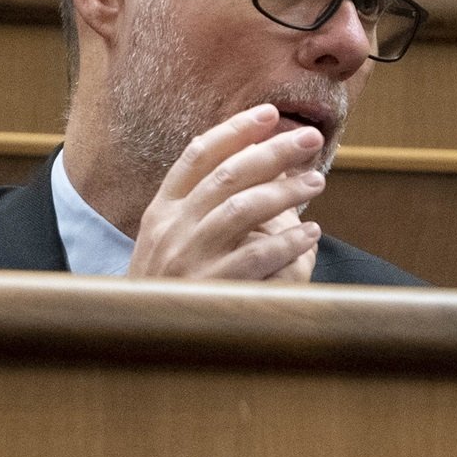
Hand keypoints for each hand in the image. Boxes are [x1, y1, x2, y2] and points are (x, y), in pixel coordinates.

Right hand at [127, 104, 327, 281]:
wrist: (140, 343)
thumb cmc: (167, 288)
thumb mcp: (167, 243)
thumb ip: (198, 207)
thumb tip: (250, 164)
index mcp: (161, 211)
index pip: (198, 155)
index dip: (235, 130)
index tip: (269, 113)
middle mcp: (171, 229)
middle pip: (228, 174)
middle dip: (272, 151)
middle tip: (309, 138)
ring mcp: (188, 259)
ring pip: (244, 208)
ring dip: (286, 191)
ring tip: (316, 182)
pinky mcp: (210, 289)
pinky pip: (256, 257)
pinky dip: (288, 241)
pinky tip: (311, 233)